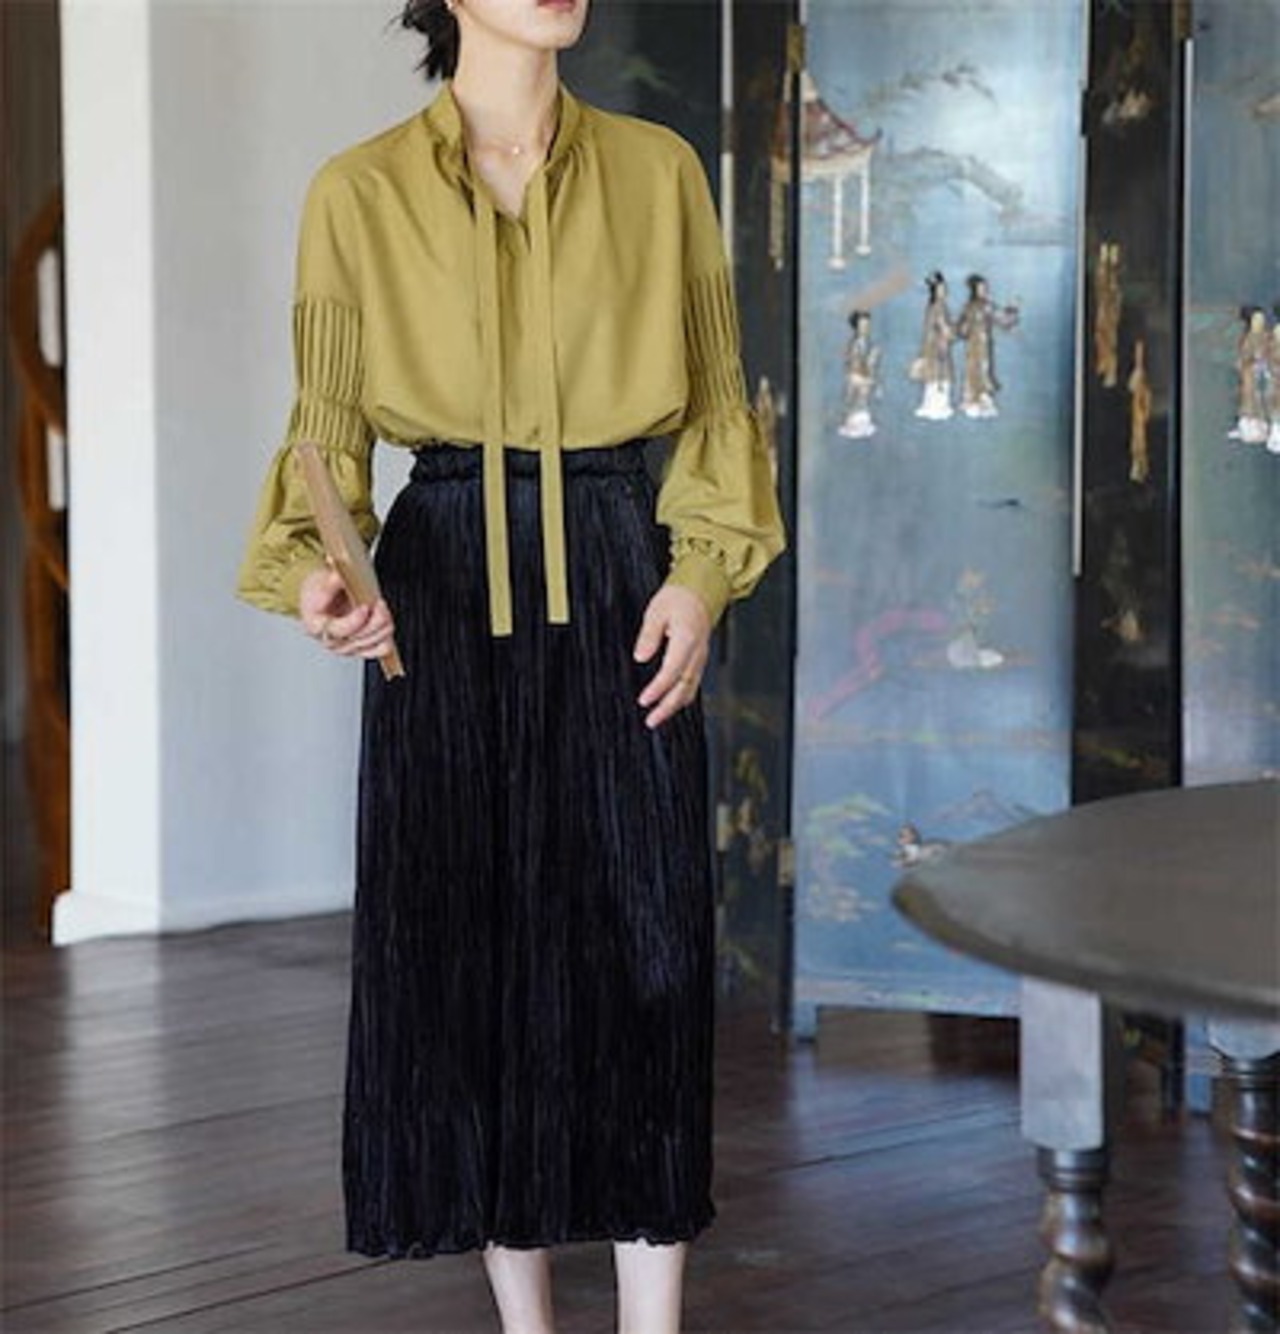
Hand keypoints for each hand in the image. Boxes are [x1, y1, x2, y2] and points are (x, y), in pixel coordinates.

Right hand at [299, 565, 396, 661]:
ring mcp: (348, 647)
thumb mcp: (318, 583)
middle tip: (379, 603)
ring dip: (383, 624)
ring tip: (382, 607)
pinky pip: (381, 649)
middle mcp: (332, 641)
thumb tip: (339, 577)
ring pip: (373, 642)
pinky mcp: (362, 648)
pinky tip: (385, 622)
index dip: (354, 621)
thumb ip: (330, 582)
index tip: (365, 607)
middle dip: (374, 620)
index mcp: (317, 627)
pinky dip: (386, 635)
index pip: (337, 630)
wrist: (320, 599)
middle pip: (359, 638)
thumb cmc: (318, 593)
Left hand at [633, 584, 711, 729]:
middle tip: (651, 720)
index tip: (644, 700)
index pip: (672, 671)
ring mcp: (700, 657)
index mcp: (687, 639)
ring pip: (690, 687)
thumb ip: (649, 636)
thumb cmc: (677, 598)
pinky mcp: (698, 659)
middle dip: (668, 707)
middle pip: (685, 686)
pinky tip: (670, 705)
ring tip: (657, 719)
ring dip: (674, 706)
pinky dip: (682, 696)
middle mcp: (697, 652)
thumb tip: (640, 657)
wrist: (698, 592)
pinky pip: (692, 682)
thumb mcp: (656, 611)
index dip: (658, 688)